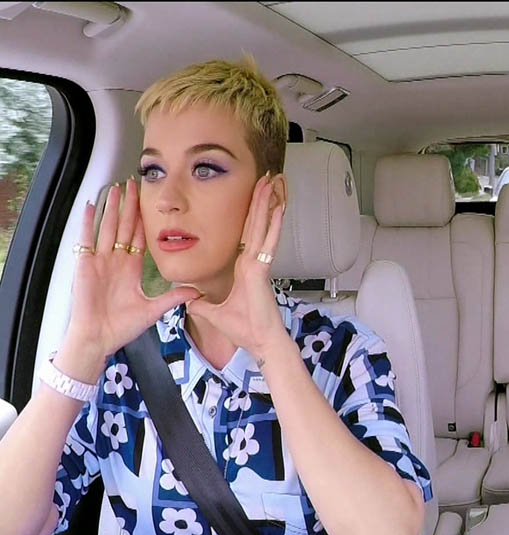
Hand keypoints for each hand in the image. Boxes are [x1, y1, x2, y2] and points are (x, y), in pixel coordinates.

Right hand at [61, 179, 200, 379]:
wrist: (99, 338)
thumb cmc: (122, 326)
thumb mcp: (154, 309)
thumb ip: (174, 297)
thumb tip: (199, 291)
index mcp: (132, 268)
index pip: (140, 236)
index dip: (145, 219)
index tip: (151, 202)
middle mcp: (116, 260)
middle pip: (124, 226)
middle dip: (130, 205)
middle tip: (134, 183)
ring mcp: (100, 261)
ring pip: (108, 227)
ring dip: (112, 207)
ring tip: (117, 188)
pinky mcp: (86, 265)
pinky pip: (87, 239)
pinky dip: (88, 222)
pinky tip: (91, 205)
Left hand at [184, 173, 287, 359]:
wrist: (258, 341)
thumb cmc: (244, 329)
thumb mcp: (212, 312)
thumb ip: (200, 303)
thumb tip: (188, 298)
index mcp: (244, 268)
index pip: (246, 235)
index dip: (249, 214)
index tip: (252, 197)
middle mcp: (254, 261)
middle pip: (256, 224)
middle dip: (260, 200)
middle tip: (265, 178)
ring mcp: (260, 263)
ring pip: (264, 226)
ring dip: (268, 203)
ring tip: (272, 182)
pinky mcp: (263, 268)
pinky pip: (269, 240)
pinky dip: (274, 222)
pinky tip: (279, 205)